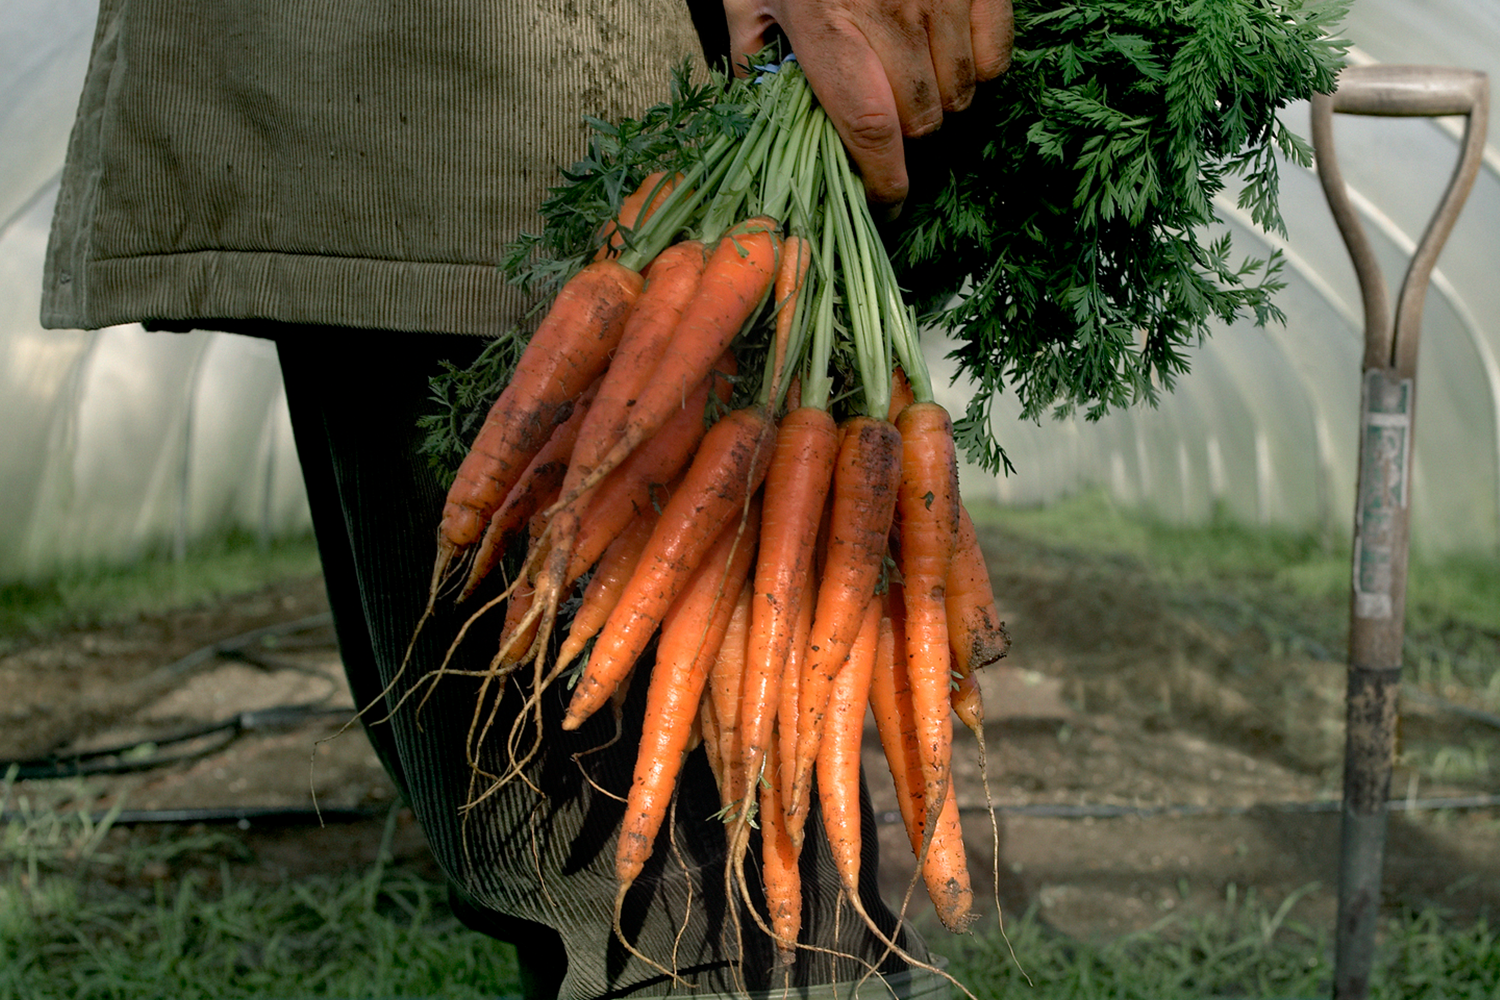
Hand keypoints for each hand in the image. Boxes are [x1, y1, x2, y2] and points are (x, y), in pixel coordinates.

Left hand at [722, 0, 1013, 207]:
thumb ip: (752, 49)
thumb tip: (752, 110)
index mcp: (829, 26)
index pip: (869, 127)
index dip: (883, 179)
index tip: (886, 202)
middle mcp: (891, 14)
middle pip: (921, 119)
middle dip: (905, 138)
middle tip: (886, 120)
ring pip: (962, 93)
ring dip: (941, 103)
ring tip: (913, 81)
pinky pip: (997, 56)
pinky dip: (980, 70)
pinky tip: (950, 56)